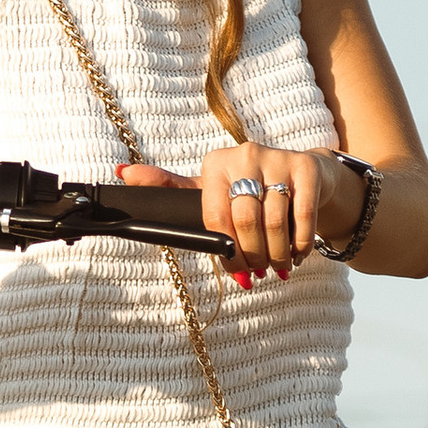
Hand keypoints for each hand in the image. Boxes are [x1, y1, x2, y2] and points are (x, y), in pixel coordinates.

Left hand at [116, 144, 362, 287]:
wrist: (305, 174)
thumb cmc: (250, 188)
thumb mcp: (211, 189)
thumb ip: (171, 187)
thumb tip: (121, 174)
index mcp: (215, 165)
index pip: (215, 219)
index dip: (227, 252)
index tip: (238, 271)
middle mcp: (245, 156)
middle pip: (245, 223)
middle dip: (253, 257)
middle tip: (259, 271)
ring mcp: (277, 160)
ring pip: (275, 224)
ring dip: (277, 256)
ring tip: (278, 267)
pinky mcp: (306, 169)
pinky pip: (302, 217)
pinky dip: (300, 245)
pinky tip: (296, 255)